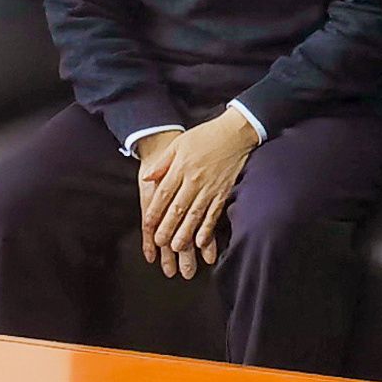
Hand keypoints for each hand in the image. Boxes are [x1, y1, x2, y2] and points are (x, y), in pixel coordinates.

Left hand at [137, 108, 255, 278]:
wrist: (234, 133)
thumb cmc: (204, 136)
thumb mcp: (178, 144)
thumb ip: (162, 163)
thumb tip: (147, 178)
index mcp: (180, 168)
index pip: (163, 195)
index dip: (155, 213)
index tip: (148, 227)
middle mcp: (194, 180)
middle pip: (177, 208)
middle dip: (167, 228)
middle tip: (160, 243)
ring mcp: (210, 188)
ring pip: (194, 215)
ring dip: (185, 233)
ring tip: (177, 247)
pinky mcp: (223, 192)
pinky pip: (214, 214)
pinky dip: (207, 228)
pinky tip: (201, 241)